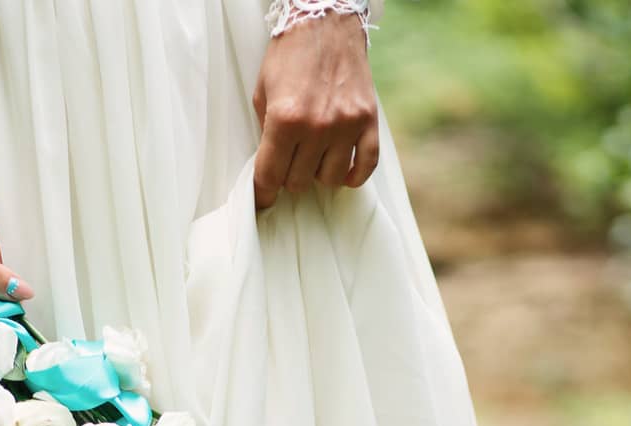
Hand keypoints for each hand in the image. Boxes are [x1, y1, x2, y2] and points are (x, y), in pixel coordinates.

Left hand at [252, 12, 378, 211]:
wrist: (327, 19)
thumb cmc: (290, 55)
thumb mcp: (263, 93)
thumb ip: (266, 134)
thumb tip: (271, 170)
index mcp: (285, 119)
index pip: (269, 177)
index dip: (262, 194)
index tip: (262, 201)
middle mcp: (317, 126)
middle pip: (299, 182)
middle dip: (290, 175)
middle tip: (290, 159)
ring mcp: (346, 125)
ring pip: (330, 179)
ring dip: (319, 172)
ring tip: (315, 154)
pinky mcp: (368, 121)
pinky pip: (366, 167)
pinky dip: (354, 176)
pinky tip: (343, 169)